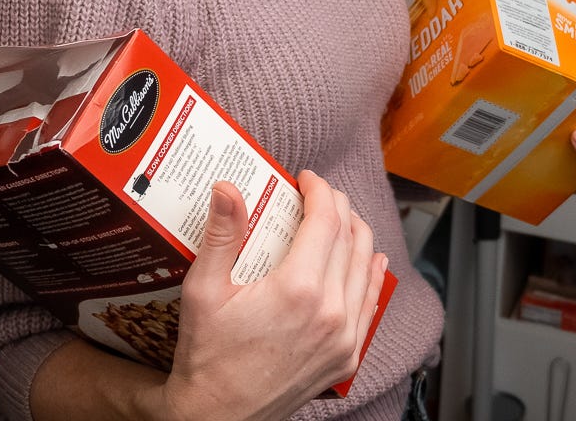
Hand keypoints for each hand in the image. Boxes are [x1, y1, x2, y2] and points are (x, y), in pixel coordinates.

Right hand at [157, 171, 387, 420]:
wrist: (218, 418)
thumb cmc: (207, 356)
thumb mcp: (204, 289)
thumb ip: (222, 233)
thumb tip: (227, 187)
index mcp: (298, 289)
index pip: (325, 220)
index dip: (319, 190)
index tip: (305, 179)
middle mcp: (330, 312)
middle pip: (349, 237)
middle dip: (336, 205)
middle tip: (317, 194)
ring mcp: (344, 338)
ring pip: (366, 266)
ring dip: (356, 233)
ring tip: (338, 218)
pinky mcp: (347, 357)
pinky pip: (370, 304)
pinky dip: (372, 274)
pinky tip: (370, 259)